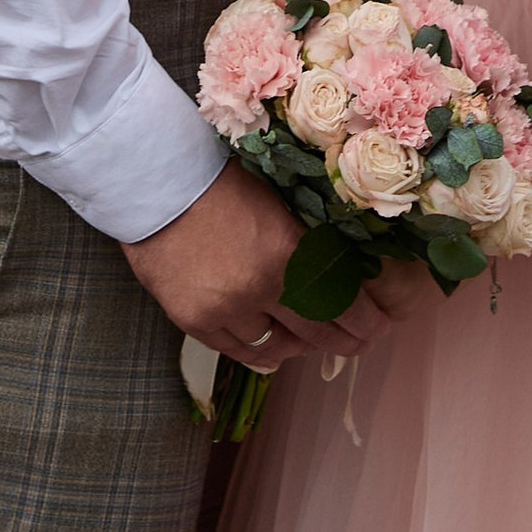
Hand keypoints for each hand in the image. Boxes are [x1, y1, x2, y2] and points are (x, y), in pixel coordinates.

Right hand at [121, 163, 395, 365]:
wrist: (155, 184)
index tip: (376, 328)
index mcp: (286, 250)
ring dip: (295, 346)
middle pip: (313, 332)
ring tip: (304, 339)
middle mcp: (260, 288)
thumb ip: (301, 242)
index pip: (339, 302)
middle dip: (340, 340)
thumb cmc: (218, 180)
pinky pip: (237, 352)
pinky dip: (258, 351)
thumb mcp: (274, 203)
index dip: (363, 322)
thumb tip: (331, 270)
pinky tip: (269, 347)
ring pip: (274, 348)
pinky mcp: (195, 322)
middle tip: (355, 343)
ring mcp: (225, 310)